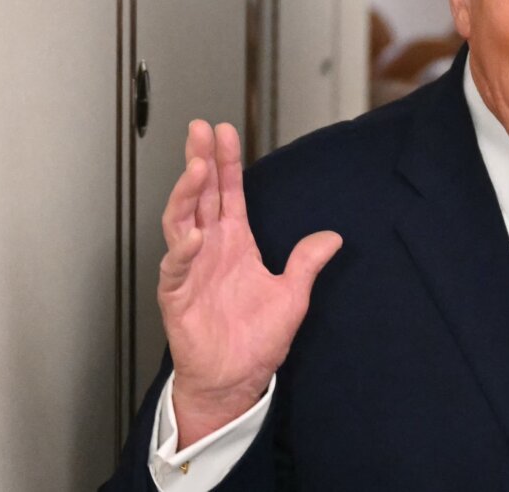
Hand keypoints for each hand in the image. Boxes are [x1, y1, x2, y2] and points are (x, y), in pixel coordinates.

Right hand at [159, 120, 341, 447]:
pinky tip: (195, 235)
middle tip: (200, 130)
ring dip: (187, 194)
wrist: (235, 379)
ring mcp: (191, 270)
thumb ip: (307, 263)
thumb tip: (332, 238)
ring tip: (197, 168)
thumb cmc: (255, 340)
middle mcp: (210, 250)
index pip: (229, 194)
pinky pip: (176, 268)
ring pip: (182, 222)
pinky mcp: (177, 296)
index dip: (226, 163)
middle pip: (201, 196)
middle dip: (200, 161)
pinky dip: (184, 251)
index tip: (225, 133)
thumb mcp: (292, 295)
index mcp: (235, 244)